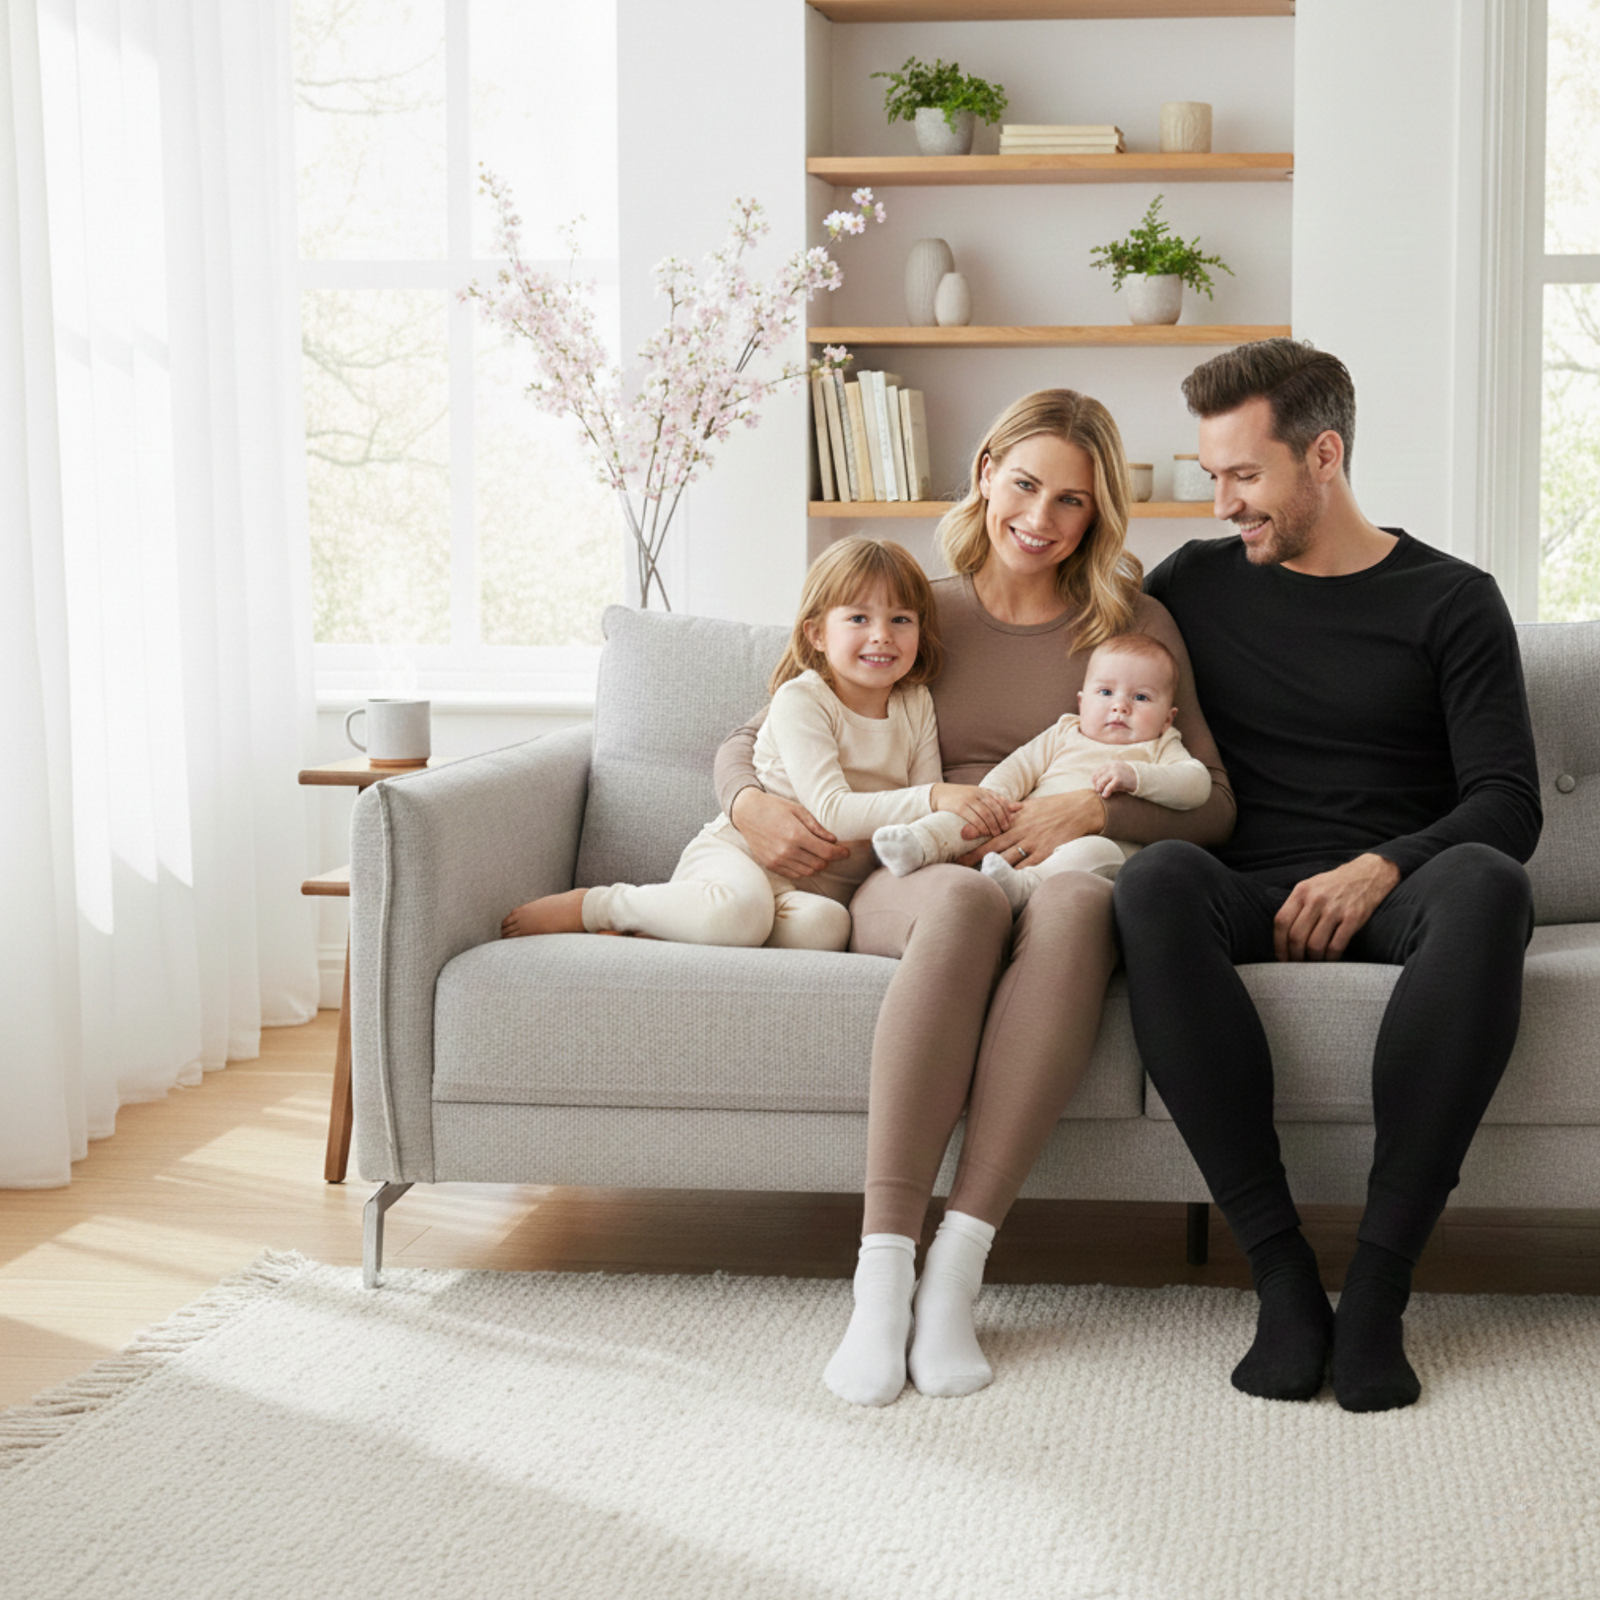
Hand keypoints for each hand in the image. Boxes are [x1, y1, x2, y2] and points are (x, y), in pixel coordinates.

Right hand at [728, 787, 849, 881]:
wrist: (747, 812)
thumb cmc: (775, 808)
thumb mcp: (798, 810)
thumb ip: (817, 827)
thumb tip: (833, 840)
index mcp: (796, 834)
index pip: (826, 852)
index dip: (840, 853)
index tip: (846, 852)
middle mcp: (787, 850)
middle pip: (819, 864)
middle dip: (828, 858)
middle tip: (830, 850)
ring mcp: (778, 860)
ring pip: (808, 871)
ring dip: (816, 864)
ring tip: (816, 853)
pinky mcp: (771, 865)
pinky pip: (794, 874)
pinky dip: (803, 869)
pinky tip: (803, 858)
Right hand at [930, 783, 1018, 839]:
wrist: (939, 794)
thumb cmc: (962, 798)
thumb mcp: (981, 796)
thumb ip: (999, 802)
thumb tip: (1020, 807)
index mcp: (984, 791)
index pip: (1001, 801)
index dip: (1007, 813)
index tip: (1010, 823)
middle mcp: (978, 794)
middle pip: (995, 808)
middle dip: (1001, 820)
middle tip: (1005, 831)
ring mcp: (968, 800)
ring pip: (986, 814)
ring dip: (992, 826)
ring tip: (995, 834)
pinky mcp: (959, 807)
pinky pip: (973, 818)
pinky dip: (980, 826)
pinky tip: (984, 833)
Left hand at [955, 788, 1106, 868]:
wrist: (1080, 809)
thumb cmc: (1055, 806)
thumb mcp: (1032, 804)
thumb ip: (1014, 809)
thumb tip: (1000, 806)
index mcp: (1017, 817)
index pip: (992, 825)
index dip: (975, 831)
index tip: (959, 836)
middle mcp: (1022, 830)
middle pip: (994, 844)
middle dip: (975, 854)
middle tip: (958, 862)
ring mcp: (1033, 842)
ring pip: (1008, 857)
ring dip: (992, 866)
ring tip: (976, 876)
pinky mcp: (1045, 852)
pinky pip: (1026, 866)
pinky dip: (1015, 873)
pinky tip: (1004, 880)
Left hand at [1090, 761, 1138, 797]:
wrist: (1141, 776)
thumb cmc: (1127, 777)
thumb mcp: (1117, 772)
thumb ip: (1108, 775)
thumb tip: (1097, 785)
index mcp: (1110, 764)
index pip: (1097, 773)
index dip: (1095, 780)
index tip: (1096, 786)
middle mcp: (1111, 767)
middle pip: (1098, 778)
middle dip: (1097, 785)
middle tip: (1098, 791)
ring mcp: (1114, 772)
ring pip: (1101, 782)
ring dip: (1099, 789)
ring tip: (1100, 794)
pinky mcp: (1119, 779)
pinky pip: (1109, 787)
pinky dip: (1106, 792)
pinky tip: (1105, 796)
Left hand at [1274, 853, 1401, 961]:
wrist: (1368, 874)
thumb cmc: (1335, 884)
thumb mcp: (1310, 885)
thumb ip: (1296, 905)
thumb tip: (1283, 935)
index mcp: (1301, 891)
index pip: (1281, 922)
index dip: (1279, 944)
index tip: (1282, 956)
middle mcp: (1316, 900)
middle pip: (1296, 937)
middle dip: (1295, 956)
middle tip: (1298, 964)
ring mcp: (1335, 909)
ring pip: (1315, 945)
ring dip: (1312, 959)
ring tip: (1314, 961)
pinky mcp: (1353, 918)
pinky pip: (1336, 946)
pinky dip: (1330, 957)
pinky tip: (1330, 958)